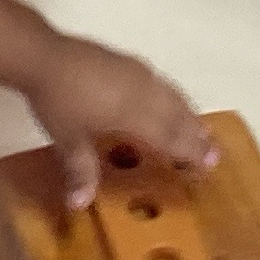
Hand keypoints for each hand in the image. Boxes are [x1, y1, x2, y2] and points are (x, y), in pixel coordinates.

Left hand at [21, 34, 215, 208]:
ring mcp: (136, 73)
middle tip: (215, 151)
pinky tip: (169, 96)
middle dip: (197, 135)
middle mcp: (143, 92)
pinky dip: (173, 96)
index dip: (190, 152)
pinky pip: (161, 83)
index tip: (210, 164)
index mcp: (133, 113)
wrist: (43, 55)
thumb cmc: (57, 100)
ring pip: (172, 96)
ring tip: (201, 127)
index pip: (169, 137)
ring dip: (189, 114)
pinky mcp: (127, 62)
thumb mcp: (67, 138)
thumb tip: (80, 205)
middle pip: (177, 116)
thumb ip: (80, 170)